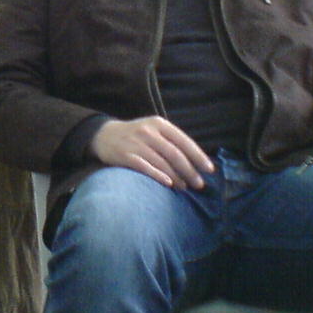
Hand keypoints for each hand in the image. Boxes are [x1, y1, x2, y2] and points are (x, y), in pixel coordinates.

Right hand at [91, 116, 213, 189]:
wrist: (103, 135)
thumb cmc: (135, 136)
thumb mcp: (153, 130)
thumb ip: (171, 141)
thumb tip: (195, 162)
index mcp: (159, 124)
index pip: (184, 141)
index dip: (198, 156)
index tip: (209, 169)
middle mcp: (149, 132)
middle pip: (175, 153)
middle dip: (189, 170)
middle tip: (199, 184)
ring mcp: (136, 143)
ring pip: (162, 162)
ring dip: (176, 177)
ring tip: (184, 188)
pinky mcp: (125, 155)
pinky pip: (145, 167)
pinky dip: (158, 176)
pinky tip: (168, 184)